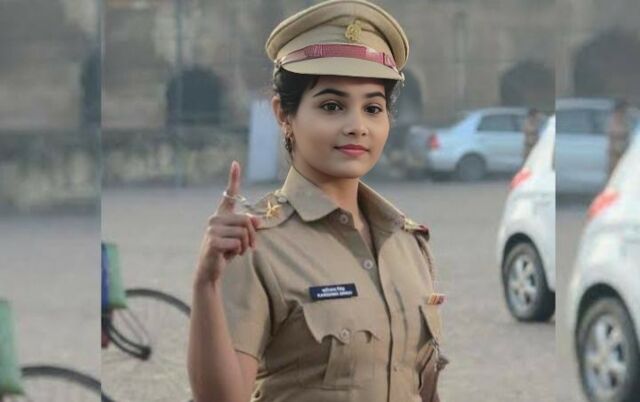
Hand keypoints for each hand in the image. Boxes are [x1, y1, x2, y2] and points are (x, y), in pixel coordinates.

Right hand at [195, 161, 260, 284]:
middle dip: (252, 236)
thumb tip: (258, 221)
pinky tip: (228, 255)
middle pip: (246, 220)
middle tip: (249, 247)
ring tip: (235, 251)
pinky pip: (238, 242)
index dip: (233, 178)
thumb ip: (248, 227)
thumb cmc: (225, 252)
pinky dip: (238, 251)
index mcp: (221, 215)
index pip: (229, 194)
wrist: (210, 270)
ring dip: (245, 245)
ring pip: (244, 232)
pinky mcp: (213, 241)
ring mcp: (212, 229)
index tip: (236, 163)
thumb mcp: (240, 238)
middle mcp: (215, 218)